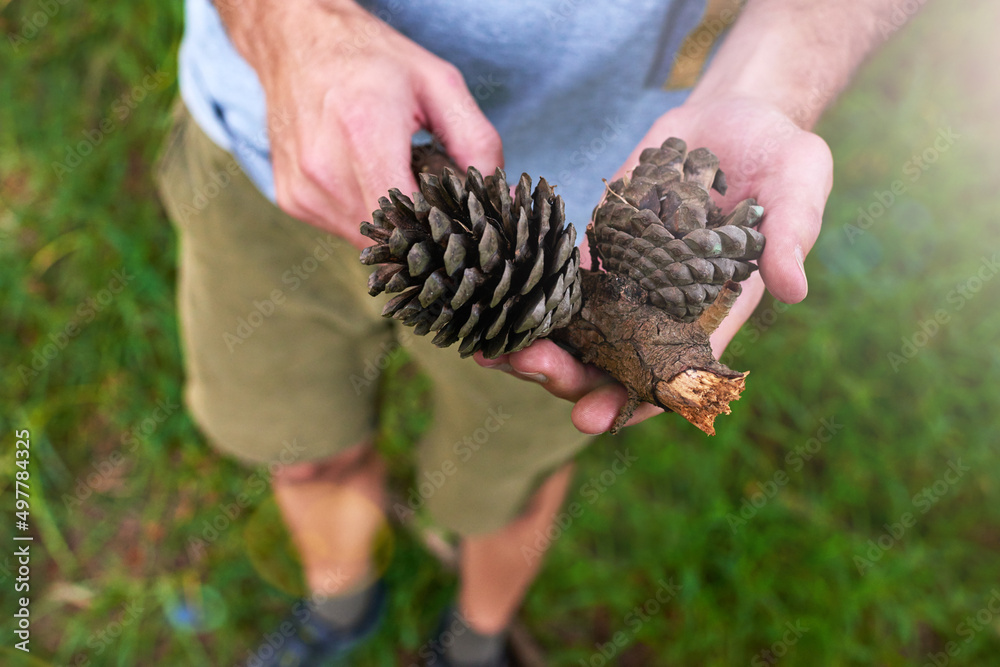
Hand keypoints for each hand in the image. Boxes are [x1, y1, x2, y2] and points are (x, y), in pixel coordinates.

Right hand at [220, 0, 502, 247]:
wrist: (296, 40)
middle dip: (421, 226)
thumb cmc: (372, 59)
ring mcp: (304, 186)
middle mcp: (325, 165)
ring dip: (391, 222)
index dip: (442, 226)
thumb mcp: (440, 84)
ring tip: (396, 177)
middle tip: (432, 195)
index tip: (460, 218)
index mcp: (364, 130)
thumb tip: (505, 199)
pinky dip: (363, 214)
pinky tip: (367, 178)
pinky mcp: (291, 199)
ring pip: (366, 238)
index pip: (411, 215)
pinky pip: (341, 228)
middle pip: (392, 232)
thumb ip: (478, 144)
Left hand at [478, 94, 832, 433]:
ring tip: (493, 348)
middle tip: (529, 367)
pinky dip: (531, 292)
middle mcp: (666, 306)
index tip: (592, 419)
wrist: (734, 115)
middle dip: (569, 373)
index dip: (634, 401)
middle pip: (613, 360)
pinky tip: (488, 299)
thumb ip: (793, 234)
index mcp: (713, 311)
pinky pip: (563, 279)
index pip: (672, 373)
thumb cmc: (780, 154)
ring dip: (540, 342)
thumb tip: (793, 289)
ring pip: (580, 329)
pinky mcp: (602, 245)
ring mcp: (630, 278)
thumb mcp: (801, 182)